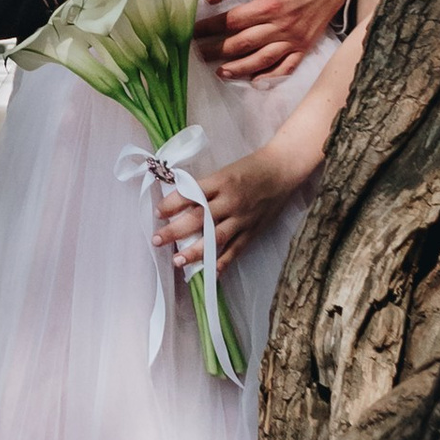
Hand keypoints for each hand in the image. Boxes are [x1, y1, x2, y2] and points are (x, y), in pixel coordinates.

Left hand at [154, 145, 285, 277]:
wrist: (282, 170)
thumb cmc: (250, 167)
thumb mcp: (225, 171)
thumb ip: (205, 187)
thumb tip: (180, 199)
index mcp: (221, 182)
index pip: (191, 194)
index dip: (172, 204)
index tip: (158, 212)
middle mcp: (231, 201)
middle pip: (199, 219)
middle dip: (175, 231)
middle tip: (157, 240)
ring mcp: (242, 218)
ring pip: (216, 238)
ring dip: (196, 251)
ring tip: (178, 261)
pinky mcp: (253, 230)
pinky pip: (237, 248)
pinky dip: (224, 261)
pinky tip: (212, 272)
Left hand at [198, 0, 348, 82]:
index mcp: (268, 4)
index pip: (231, 21)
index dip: (209, 27)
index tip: (191, 31)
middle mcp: (280, 26)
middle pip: (242, 43)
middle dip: (217, 50)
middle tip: (197, 54)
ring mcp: (293, 40)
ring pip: (261, 59)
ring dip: (239, 68)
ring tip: (219, 72)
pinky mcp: (304, 48)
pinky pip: (286, 67)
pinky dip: (270, 76)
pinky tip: (254, 80)